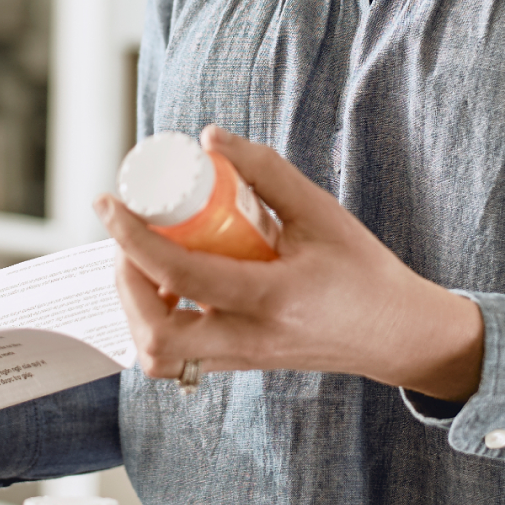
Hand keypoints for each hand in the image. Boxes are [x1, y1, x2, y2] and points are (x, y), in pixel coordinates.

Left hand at [99, 127, 484, 400]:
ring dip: (137, 308)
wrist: (396, 333)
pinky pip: (179, 356)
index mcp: (274, 296)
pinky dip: (157, 321)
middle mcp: (252, 337)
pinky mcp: (240, 365)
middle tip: (128, 238)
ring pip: (162, 356)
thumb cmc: (362, 269)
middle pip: (157, 337)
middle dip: (125, 285)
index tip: (109, 204)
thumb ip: (265, 171)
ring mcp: (243, 359)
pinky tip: (171, 283)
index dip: (133, 238)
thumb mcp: (319, 212)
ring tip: (147, 261)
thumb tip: (208, 139)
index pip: (183, 274)